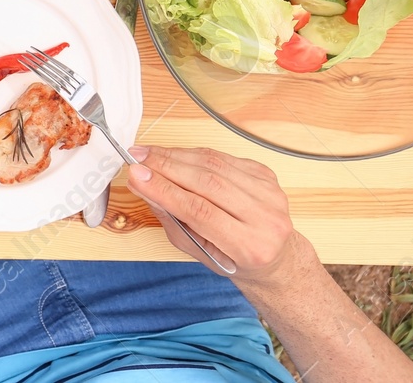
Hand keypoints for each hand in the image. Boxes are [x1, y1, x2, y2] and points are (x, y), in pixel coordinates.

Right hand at [126, 144, 306, 282]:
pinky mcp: (267, 175)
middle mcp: (266, 218)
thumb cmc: (235, 259)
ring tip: (148, 153)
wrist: (276, 256)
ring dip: (175, 155)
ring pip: (214, 164)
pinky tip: (173, 154)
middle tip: (137, 159)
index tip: (137, 175)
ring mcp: (270, 194)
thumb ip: (172, 220)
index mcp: (250, 246)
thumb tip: (144, 187)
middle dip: (166, 167)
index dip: (165, 190)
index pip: (200, 211)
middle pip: (208, 182)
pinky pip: (223, 157)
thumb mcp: (199, 251)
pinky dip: (193, 154)